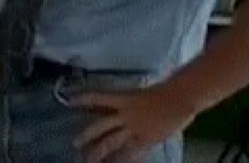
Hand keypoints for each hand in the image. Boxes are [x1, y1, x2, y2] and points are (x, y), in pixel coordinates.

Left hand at [71, 85, 197, 162]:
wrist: (179, 98)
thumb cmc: (163, 91)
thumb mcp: (139, 94)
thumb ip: (126, 101)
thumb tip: (117, 106)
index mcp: (123, 99)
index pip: (97, 97)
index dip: (83, 99)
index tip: (69, 101)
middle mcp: (124, 115)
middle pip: (101, 126)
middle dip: (87, 135)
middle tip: (75, 143)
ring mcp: (134, 128)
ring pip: (112, 142)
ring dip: (99, 151)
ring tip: (88, 160)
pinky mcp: (145, 139)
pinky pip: (131, 152)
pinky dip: (123, 159)